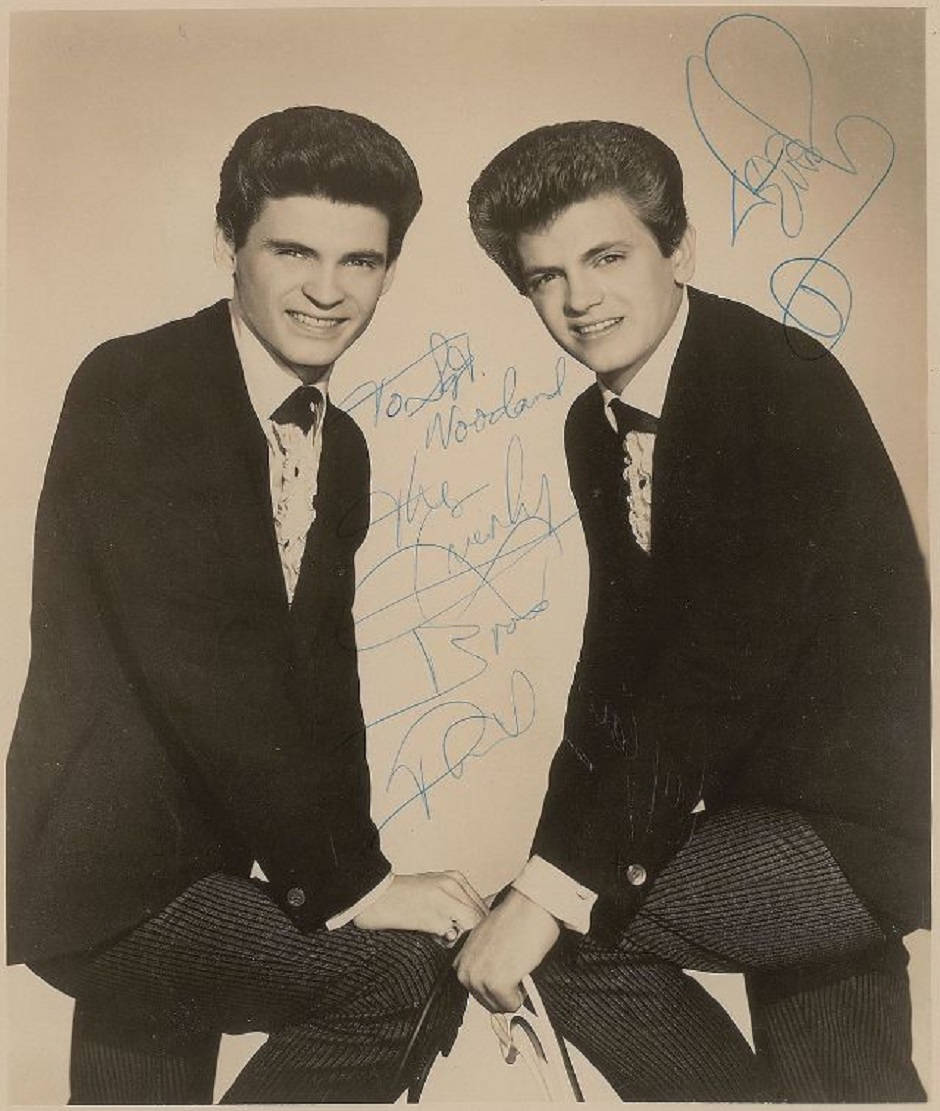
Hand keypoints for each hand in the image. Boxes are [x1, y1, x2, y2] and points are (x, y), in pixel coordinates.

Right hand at [352, 871, 487, 939]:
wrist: (373, 895)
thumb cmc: (400, 896)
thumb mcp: (434, 890)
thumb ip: (455, 902)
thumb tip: (474, 925)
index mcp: (456, 878)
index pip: (483, 906)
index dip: (479, 926)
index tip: (470, 937)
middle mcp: (454, 886)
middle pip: (481, 917)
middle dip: (474, 934)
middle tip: (458, 942)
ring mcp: (445, 900)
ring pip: (473, 926)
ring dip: (463, 939)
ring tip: (445, 940)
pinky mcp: (435, 916)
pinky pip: (455, 937)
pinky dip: (449, 944)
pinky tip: (434, 939)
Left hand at [453, 887, 559, 1012]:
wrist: (530, 906)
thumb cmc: (516, 917)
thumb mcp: (488, 939)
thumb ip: (482, 958)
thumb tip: (491, 975)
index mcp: (461, 957)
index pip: (474, 989)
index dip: (494, 982)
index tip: (503, 971)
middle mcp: (465, 968)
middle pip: (486, 1002)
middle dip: (504, 990)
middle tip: (514, 965)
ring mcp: (478, 977)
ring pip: (499, 1005)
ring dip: (514, 991)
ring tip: (518, 963)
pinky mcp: (496, 983)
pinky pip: (511, 1004)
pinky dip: (522, 993)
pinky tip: (522, 968)